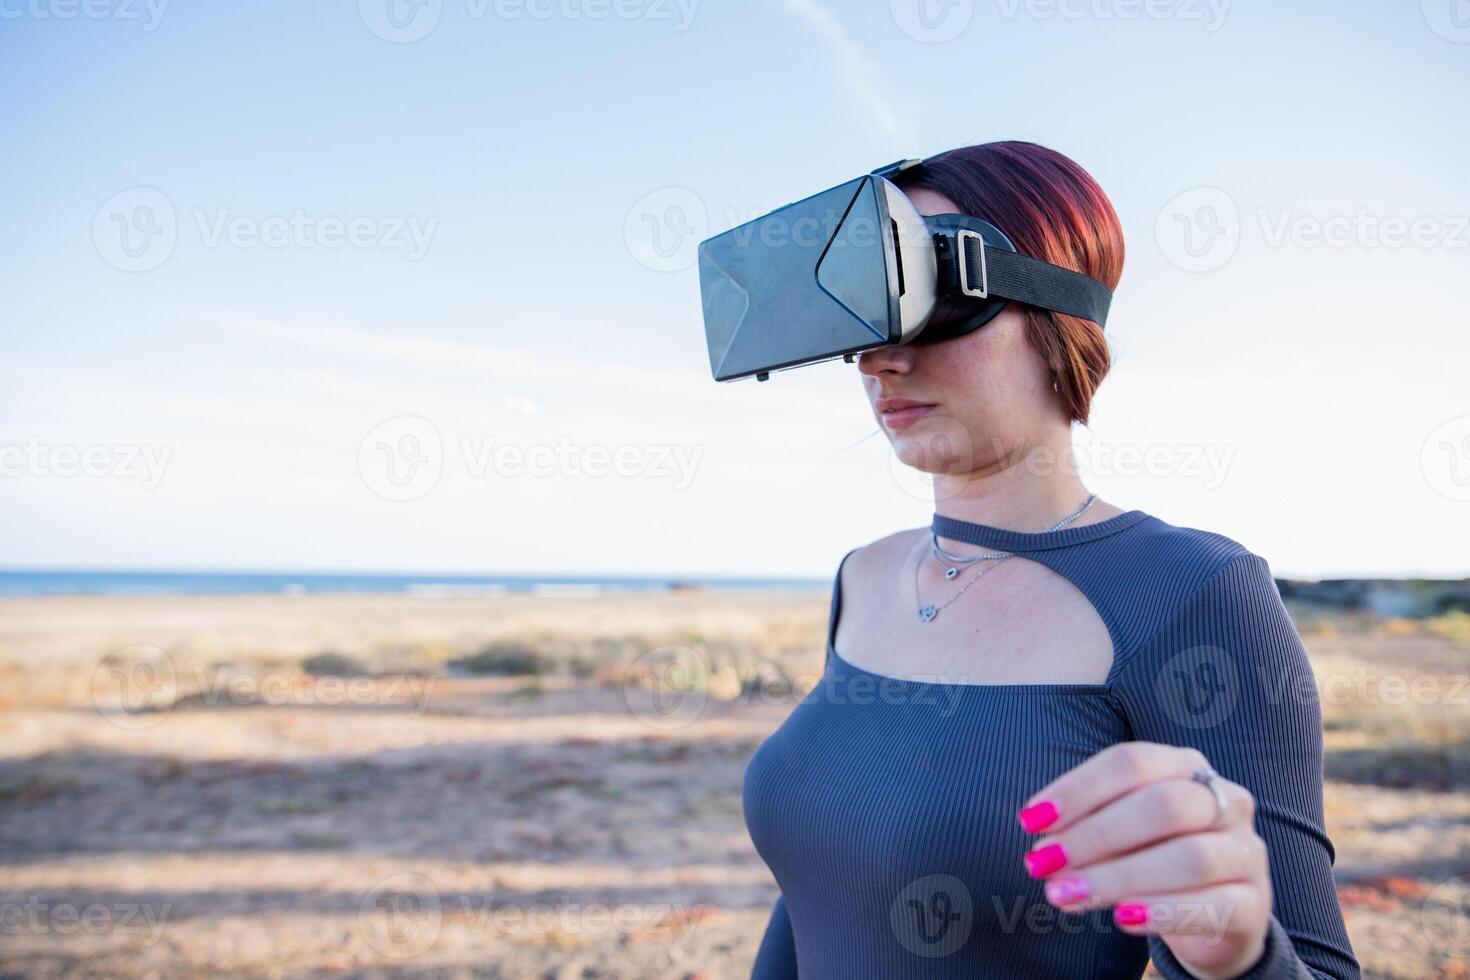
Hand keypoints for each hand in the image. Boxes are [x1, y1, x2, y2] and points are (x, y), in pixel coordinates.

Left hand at [1015, 742, 1271, 978]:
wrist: (1216, 917)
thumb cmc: (1154, 857)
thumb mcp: (1121, 832)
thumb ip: (1087, 826)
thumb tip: (1041, 840)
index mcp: (1186, 766)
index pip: (1132, 762)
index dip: (1078, 789)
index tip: (1030, 821)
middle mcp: (1225, 799)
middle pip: (1162, 806)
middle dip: (1094, 834)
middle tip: (1043, 862)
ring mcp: (1246, 851)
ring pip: (1189, 858)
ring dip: (1117, 877)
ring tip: (1065, 894)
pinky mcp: (1254, 904)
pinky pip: (1213, 906)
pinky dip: (1162, 912)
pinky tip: (1121, 919)